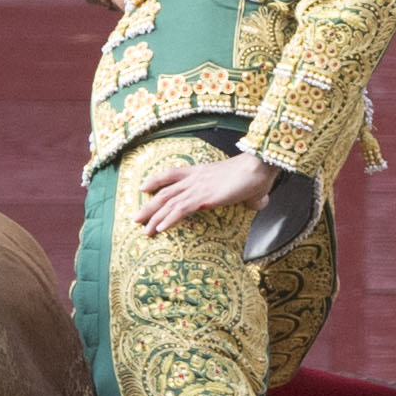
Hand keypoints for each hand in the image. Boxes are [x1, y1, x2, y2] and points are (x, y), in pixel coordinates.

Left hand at [134, 153, 279, 234]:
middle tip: (136, 218)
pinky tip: (160, 229)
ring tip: (144, 230)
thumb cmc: (259, 173)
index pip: (172, 174)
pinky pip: (180, 210)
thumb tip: (259, 202)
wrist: (260, 165)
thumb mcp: (251, 187)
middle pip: (164, 192)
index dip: (156, 180)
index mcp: (202, 171)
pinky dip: (168, 220)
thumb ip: (252, 197)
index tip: (143, 187)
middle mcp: (196, 178)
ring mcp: (198, 188)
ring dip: (154, 218)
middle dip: (149, 206)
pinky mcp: (204, 198)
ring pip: (168, 203)